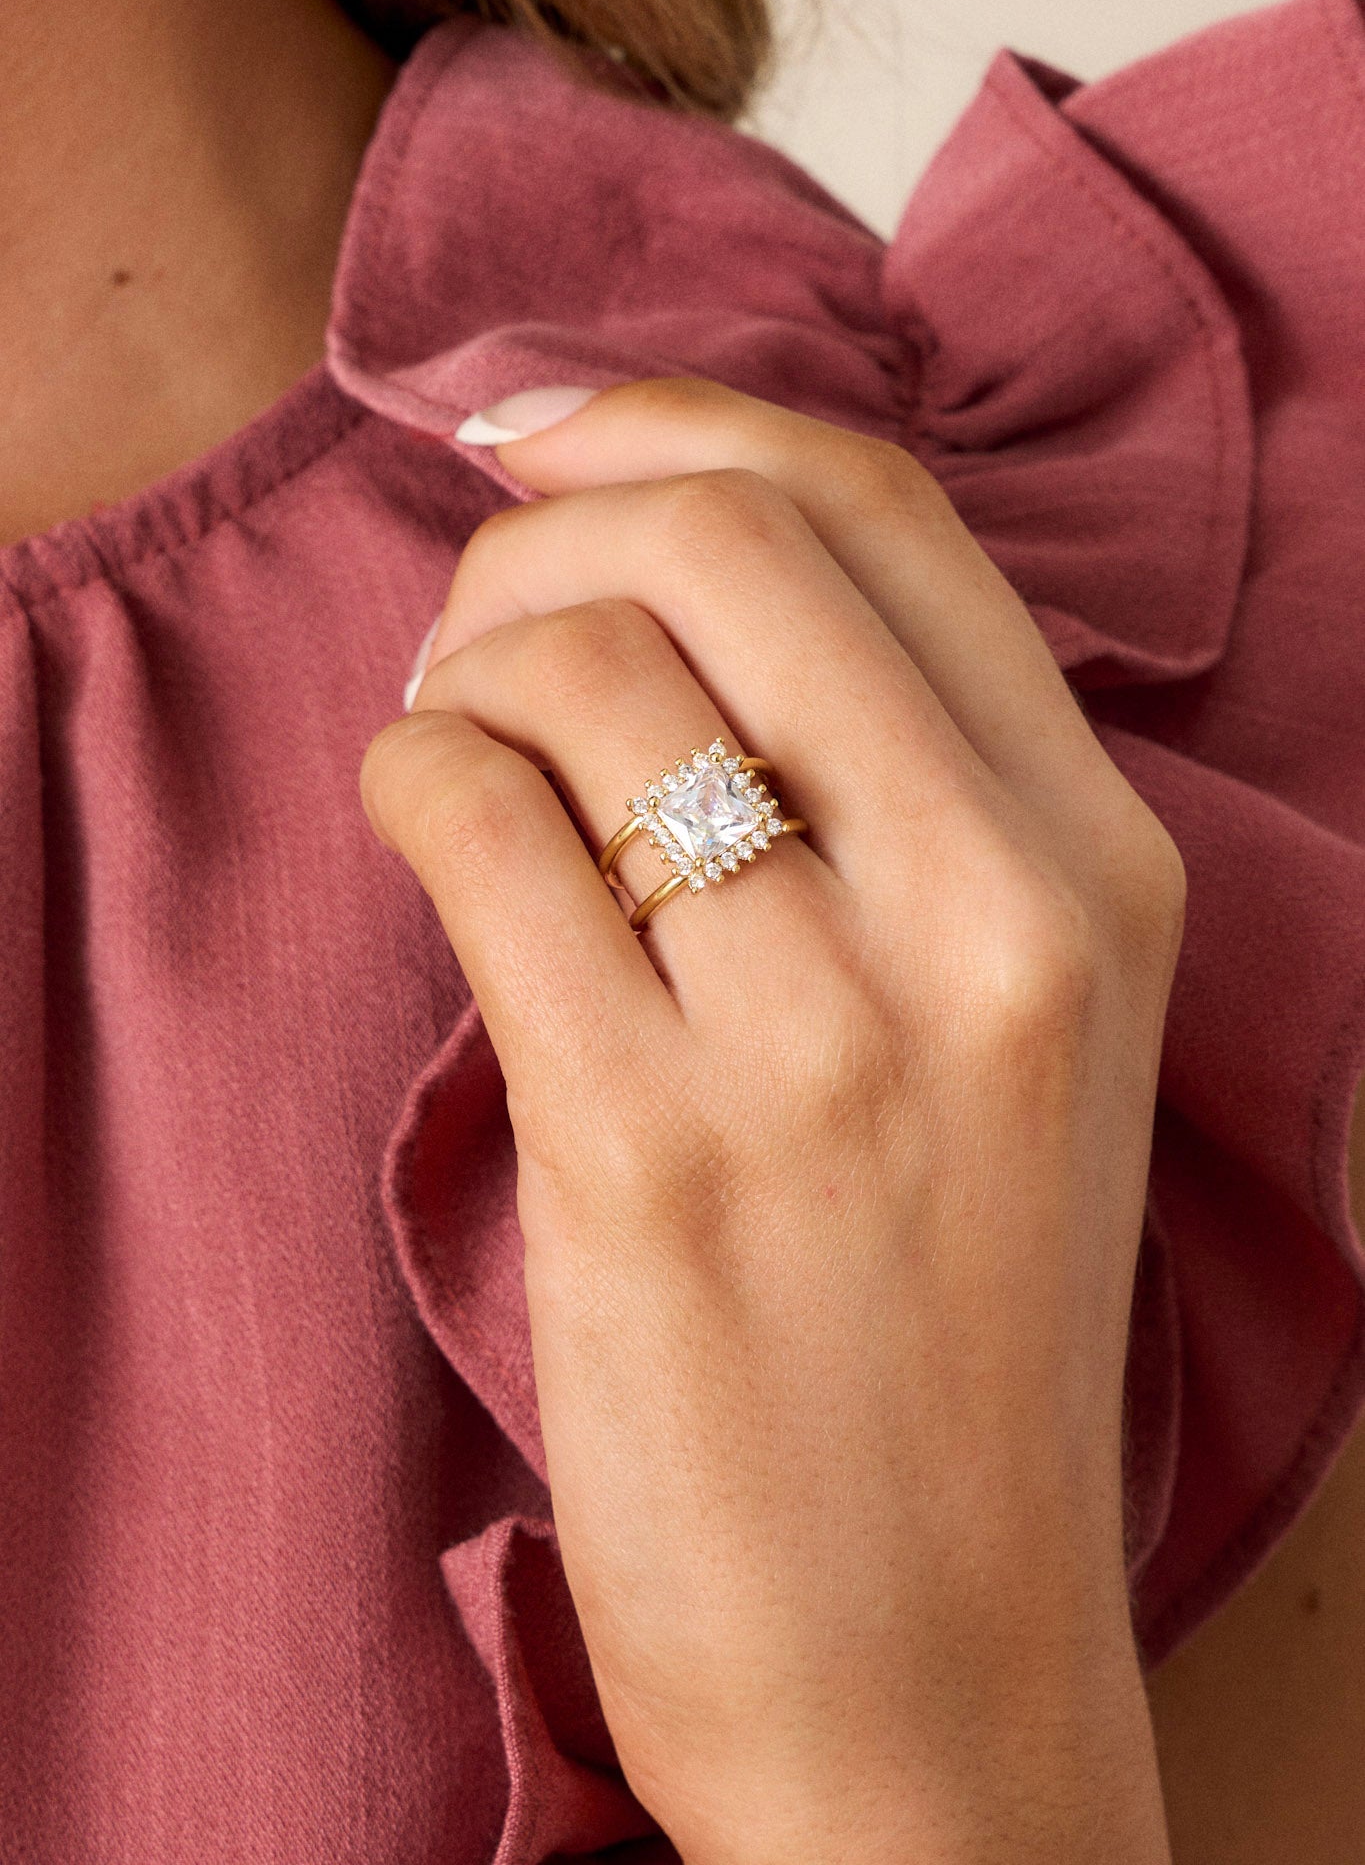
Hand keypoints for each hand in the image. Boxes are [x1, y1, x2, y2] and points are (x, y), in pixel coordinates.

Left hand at [361, 378, 1181, 1864]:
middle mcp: (998, 920)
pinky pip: (473, 822)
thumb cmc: (939, 1321)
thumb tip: (654, 549)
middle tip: (481, 620)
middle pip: (719, 537)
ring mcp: (830, 1037)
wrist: (927, 1652)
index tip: (542, 430)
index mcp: (1102, 867)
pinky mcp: (656, 1150)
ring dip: (456, 673)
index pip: (880, 512)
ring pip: (572, 670)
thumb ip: (888, 789)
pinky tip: (431, 841)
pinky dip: (408, 785)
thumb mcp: (1012, 1025)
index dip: (675, 419)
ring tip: (458, 763)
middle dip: (539, 527)